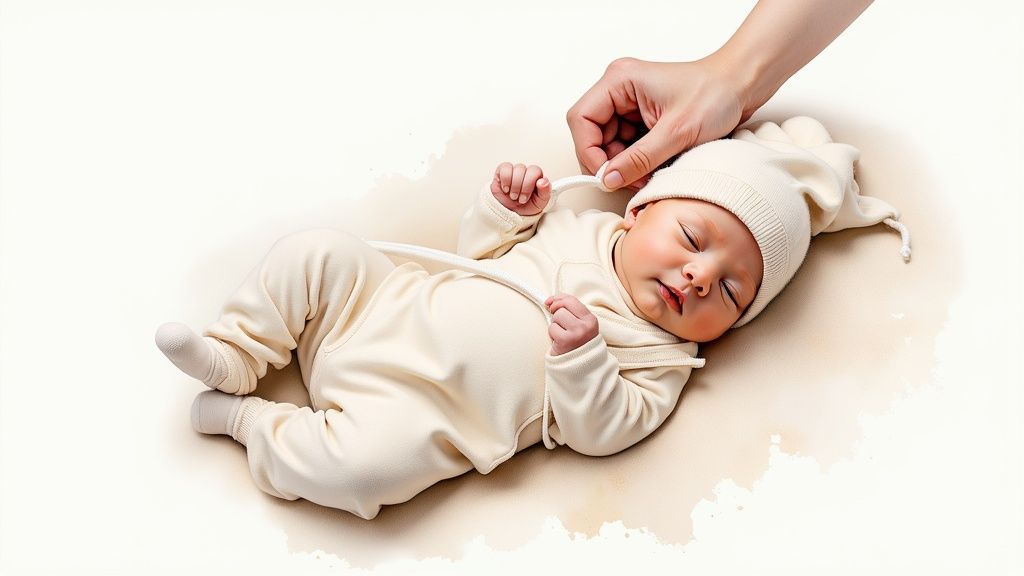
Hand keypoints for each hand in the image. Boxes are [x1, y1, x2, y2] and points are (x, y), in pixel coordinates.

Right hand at [491, 162, 551, 216]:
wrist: (512, 213)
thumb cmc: (527, 206)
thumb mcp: (540, 203)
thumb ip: (545, 191)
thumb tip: (543, 181)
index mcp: (537, 177)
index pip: (536, 170)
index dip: (529, 183)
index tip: (526, 197)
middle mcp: (526, 172)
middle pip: (524, 169)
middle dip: (521, 187)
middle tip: (520, 199)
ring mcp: (514, 171)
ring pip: (516, 169)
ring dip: (514, 185)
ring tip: (513, 196)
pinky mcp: (502, 171)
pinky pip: (504, 168)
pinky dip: (505, 180)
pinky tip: (506, 189)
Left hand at [545, 293, 598, 355]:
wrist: (580, 368)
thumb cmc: (576, 345)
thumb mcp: (579, 325)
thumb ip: (569, 311)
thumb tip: (551, 300)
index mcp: (591, 319)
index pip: (572, 300)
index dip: (558, 299)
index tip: (550, 302)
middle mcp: (586, 325)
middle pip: (562, 307)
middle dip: (556, 315)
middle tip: (559, 324)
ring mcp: (576, 333)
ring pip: (556, 317)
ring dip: (555, 326)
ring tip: (561, 335)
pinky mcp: (565, 340)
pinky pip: (552, 328)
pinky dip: (552, 335)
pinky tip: (559, 342)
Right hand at [566, 57, 744, 192]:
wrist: (744, 86)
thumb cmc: (716, 94)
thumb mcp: (677, 132)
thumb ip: (639, 158)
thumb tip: (609, 180)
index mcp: (619, 81)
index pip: (581, 119)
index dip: (588, 151)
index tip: (606, 176)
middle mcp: (620, 90)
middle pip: (592, 135)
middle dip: (609, 162)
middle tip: (631, 181)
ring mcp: (630, 105)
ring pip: (609, 145)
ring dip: (624, 166)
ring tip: (649, 176)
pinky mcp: (641, 118)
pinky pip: (626, 146)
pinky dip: (636, 162)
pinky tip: (654, 168)